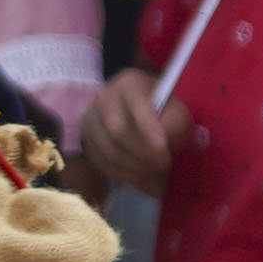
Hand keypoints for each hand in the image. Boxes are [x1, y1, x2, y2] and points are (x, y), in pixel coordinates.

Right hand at [74, 68, 190, 190]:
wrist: (140, 112)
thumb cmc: (162, 110)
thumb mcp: (176, 109)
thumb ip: (176, 122)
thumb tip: (164, 143)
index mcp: (128, 83)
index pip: (135, 106)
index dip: (149, 128)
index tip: (164, 149)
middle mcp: (103, 98)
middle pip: (117, 132)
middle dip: (143, 154)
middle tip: (164, 166)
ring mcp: (90, 120)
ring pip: (108, 151)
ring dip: (134, 168)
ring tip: (155, 174)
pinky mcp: (85, 141)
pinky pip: (100, 163)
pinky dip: (122, 174)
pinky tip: (140, 178)